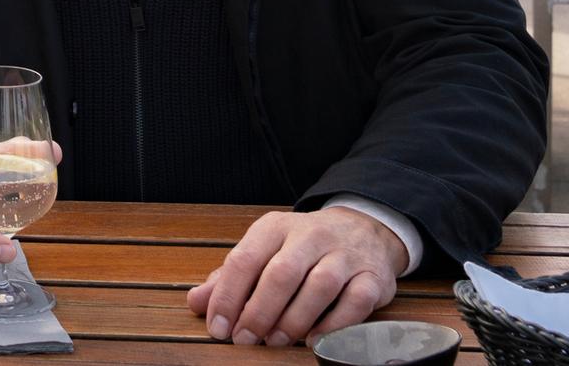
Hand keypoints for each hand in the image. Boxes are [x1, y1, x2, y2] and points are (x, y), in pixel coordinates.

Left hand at [184, 207, 404, 348]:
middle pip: (281, 273)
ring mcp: (345, 254)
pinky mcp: (373, 276)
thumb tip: (195, 302)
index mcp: (275, 227)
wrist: (362, 230)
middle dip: (258, 312)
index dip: (227, 297)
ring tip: (275, 342)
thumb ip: (229, 278)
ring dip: (294, 320)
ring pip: (319, 286)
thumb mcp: (262, 252)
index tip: (219, 328)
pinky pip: (356, 301)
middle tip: (245, 340)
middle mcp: (310, 235)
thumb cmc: (300, 249)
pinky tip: (314, 339)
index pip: (244, 259)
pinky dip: (334, 325)